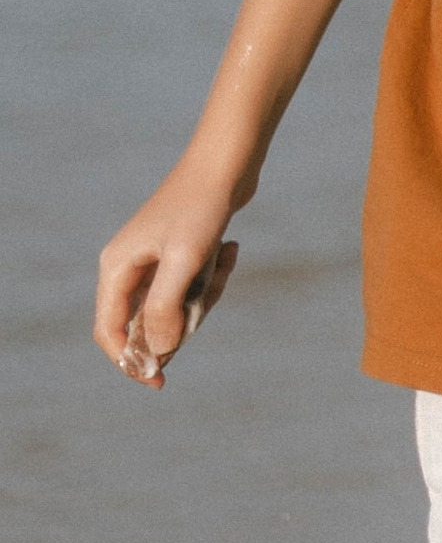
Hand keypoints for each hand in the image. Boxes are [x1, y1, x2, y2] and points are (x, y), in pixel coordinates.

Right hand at [95, 172, 246, 386]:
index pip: (109, 332)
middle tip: (207, 297)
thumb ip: (165, 309)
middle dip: (181, 321)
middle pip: (146, 324)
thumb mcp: (184, 261)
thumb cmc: (202, 206)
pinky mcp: (182, 253)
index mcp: (116, 268)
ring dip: (205, 294)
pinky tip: (231, 248)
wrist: (229, 160)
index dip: (130, 362)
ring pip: (176, 307)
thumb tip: (157, 353)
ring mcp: (155, 259)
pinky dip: (215, 276)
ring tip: (224, 259)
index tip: (160, 381)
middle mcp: (129, 265)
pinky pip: (195, 287)